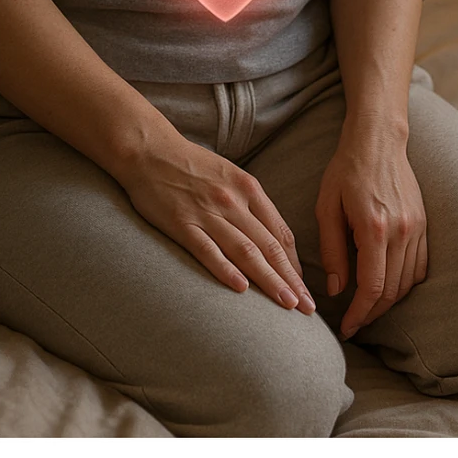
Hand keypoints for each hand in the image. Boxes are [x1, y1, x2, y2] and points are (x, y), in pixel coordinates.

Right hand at [116, 131, 316, 315]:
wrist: (149, 150)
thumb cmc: (190, 164)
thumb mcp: (229, 174)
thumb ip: (249, 202)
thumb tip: (269, 235)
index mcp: (248, 187)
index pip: (280, 232)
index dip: (295, 264)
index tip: (304, 287)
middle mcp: (233, 201)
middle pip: (269, 246)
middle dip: (292, 280)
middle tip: (308, 308)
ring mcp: (208, 213)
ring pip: (246, 252)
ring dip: (270, 281)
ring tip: (288, 304)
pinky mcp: (182, 223)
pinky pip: (208, 250)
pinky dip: (226, 270)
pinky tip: (242, 289)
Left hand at [315, 129, 426, 338]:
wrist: (378, 140)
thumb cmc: (346, 170)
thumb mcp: (327, 207)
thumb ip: (331, 250)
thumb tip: (336, 290)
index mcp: (374, 228)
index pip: (372, 287)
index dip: (360, 314)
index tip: (348, 328)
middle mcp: (401, 231)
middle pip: (392, 290)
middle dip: (373, 314)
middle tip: (355, 324)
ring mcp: (417, 228)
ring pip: (408, 282)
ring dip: (389, 301)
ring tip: (368, 309)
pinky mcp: (423, 224)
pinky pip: (420, 266)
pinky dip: (406, 283)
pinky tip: (388, 285)